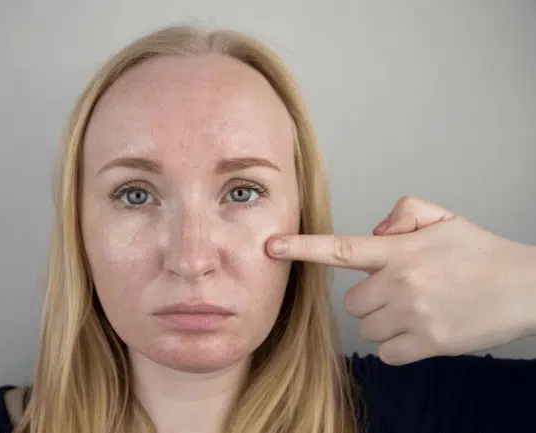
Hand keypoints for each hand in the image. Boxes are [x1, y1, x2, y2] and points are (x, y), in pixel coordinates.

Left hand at [267, 196, 535, 364]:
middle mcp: (399, 283)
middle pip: (353, 303)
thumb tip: (376, 232)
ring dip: (386, 322)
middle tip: (401, 292)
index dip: (302, 247)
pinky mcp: (427, 344)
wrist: (526, 287)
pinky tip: (422, 330)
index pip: (340, 248)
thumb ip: (403, 213)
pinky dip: (399, 346)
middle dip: (370, 299)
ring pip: (369, 328)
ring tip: (419, 309)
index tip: (272, 246)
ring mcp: (413, 315)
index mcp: (398, 251)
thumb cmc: (480, 253)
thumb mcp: (443, 218)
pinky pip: (387, 353)